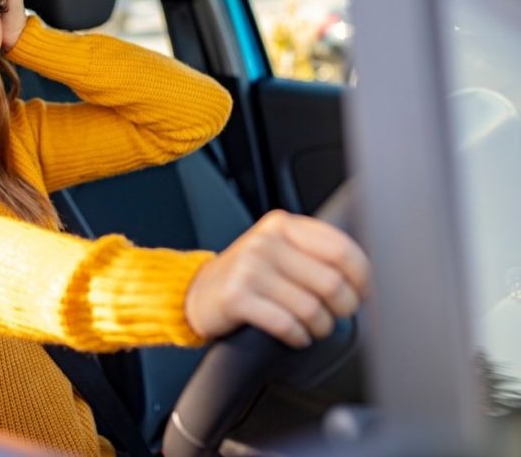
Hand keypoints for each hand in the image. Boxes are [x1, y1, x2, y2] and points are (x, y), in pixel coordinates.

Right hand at [184, 210, 369, 347]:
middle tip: (337, 315)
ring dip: (320, 327)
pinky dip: (298, 336)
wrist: (198, 291)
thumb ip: (313, 252)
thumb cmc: (248, 274)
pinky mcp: (236, 298)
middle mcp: (266, 242)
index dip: (361, 278)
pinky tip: (296, 335)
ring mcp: (249, 269)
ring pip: (311, 308)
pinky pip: (286, 325)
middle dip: (343, 308)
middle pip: (331, 283)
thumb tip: (362, 279)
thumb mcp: (278, 249)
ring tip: (314, 328)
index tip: (362, 293)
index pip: (341, 250)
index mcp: (283, 225)